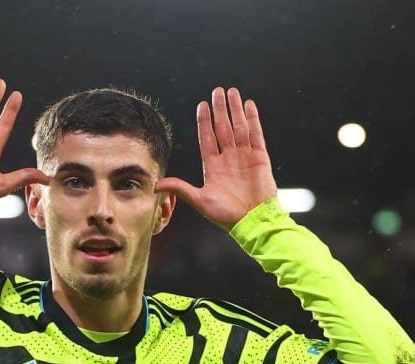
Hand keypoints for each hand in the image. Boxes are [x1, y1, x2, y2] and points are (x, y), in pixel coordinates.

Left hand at [155, 87, 277, 229]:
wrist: (252, 222)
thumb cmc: (226, 216)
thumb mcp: (199, 200)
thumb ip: (179, 188)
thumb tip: (155, 185)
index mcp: (213, 167)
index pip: (207, 137)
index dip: (204, 121)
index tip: (201, 105)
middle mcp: (229, 159)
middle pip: (223, 128)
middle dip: (219, 109)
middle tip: (217, 91)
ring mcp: (244, 157)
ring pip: (239, 127)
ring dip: (235, 109)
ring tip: (231, 91)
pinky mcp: (259, 158)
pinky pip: (255, 134)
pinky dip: (252, 119)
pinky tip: (248, 105)